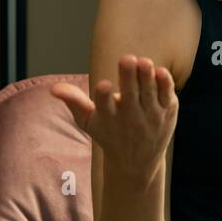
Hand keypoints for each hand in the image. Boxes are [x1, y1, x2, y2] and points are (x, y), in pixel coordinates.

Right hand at [50, 55, 178, 184]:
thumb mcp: (87, 121)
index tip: (103, 85)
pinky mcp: (167, 112)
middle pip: (129, 95)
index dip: (104, 96)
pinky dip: (165, 85)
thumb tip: (54, 88)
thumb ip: (73, 102)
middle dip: (128, 78)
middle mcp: (130, 117)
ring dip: (147, 77)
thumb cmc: (109, 134)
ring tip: (143, 61)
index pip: (105, 106)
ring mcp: (150, 115)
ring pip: (149, 93)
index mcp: (108, 117)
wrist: (137, 161)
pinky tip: (160, 71)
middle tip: (127, 59)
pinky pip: (167, 96)